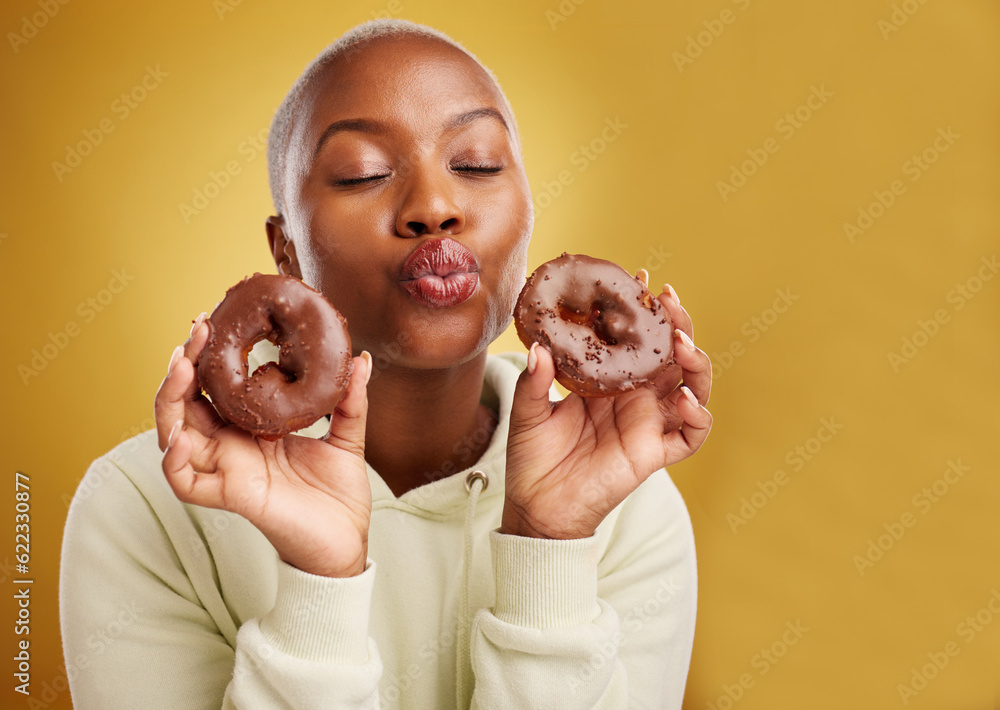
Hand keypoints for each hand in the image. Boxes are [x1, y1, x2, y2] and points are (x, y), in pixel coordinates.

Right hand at [154, 314, 372, 577]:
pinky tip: (184, 437)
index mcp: (252, 429)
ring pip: (175, 436)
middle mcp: (231, 447)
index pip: (215, 387)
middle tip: (195, 332)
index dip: (207, 357)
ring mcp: (226, 471)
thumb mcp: (348, 438)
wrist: (346, 541)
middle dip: (183, 367)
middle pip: (186, 404)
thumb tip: (361, 359)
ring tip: (181, 369)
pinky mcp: (231, 497)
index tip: (211, 321)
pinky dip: (176, 460)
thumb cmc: (338, 495)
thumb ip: (350, 401)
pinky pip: (186, 482)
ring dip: (170, 402)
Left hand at [502, 280, 711, 539]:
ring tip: (682, 346)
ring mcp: (647, 423)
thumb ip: (535, 381)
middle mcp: (634, 397)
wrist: (536, 507)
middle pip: (671, 355)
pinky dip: (698, 417)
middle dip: (678, 325)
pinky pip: (691, 435)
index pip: (635, 338)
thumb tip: (538, 347)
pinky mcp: (653, 453)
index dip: (643, 311)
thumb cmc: (532, 458)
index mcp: (607, 381)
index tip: (641, 281)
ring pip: (692, 387)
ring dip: (696, 363)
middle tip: (668, 304)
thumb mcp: (527, 412)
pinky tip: (685, 401)